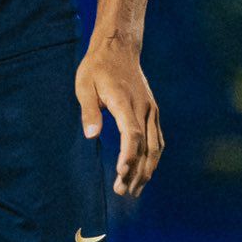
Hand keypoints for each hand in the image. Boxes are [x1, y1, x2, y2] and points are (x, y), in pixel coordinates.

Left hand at [76, 34, 163, 198]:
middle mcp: (142, 107)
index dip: (128, 155)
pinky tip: (145, 172)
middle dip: (137, 172)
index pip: (132, 133)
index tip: (121, 173)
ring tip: (134, 190)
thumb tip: (91, 136)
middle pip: (146, 146)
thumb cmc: (97, 68)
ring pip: (156, 146)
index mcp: (124, 101)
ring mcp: (150, 110)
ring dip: (147, 170)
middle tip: (123, 192)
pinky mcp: (152, 111)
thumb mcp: (84, 85)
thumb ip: (89, 111)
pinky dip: (153, 158)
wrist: (119, 49)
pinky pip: (157, 139)